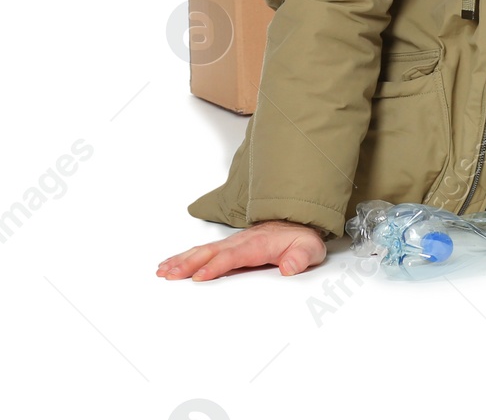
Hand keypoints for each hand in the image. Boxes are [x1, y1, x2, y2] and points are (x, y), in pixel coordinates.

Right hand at [156, 220, 326, 280]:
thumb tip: (289, 267)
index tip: (199, 277)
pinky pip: (202, 250)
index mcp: (258, 244)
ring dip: (181, 260)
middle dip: (189, 263)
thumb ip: (300, 257)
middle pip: (211, 252)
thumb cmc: (301, 239)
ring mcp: (232, 243)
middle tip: (169, 275)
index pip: (234, 255)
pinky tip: (169, 264)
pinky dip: (184, 256)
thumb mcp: (310, 249)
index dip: (216, 266)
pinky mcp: (227, 246)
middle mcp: (241, 241)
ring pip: (203, 250)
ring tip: (162, 271)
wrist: (299, 223)